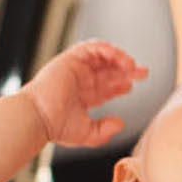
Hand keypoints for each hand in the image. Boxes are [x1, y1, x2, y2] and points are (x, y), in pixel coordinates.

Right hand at [26, 41, 148, 147]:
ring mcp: (76, 68)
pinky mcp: (72, 58)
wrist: (38, 117)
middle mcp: (80, 80)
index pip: (106, 85)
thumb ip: (104, 130)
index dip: (121, 84)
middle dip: (127, 70)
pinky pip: (94, 47)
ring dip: (120, 59)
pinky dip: (111, 51)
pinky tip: (123, 61)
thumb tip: (120, 123)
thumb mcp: (86, 134)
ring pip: (103, 56)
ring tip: (133, 68)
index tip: (132, 85)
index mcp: (83, 95)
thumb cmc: (55, 127)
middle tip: (142, 73)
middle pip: (108, 69)